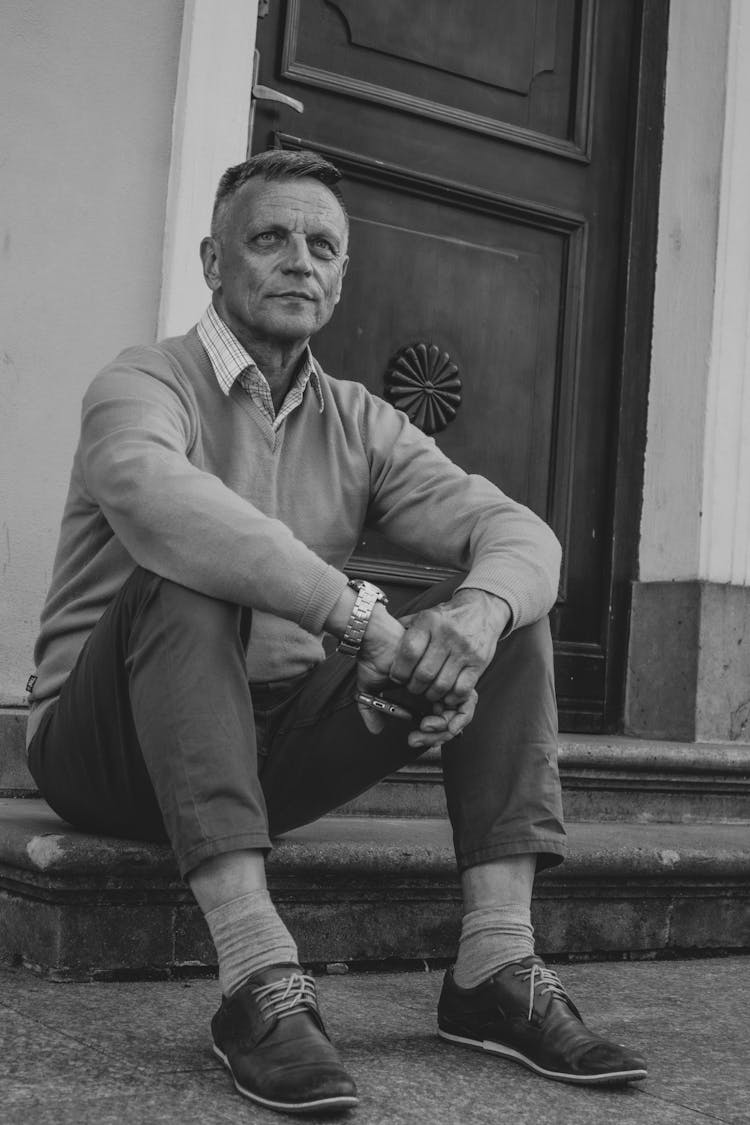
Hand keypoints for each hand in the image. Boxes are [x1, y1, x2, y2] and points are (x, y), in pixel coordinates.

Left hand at [390, 588, 510, 706]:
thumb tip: (380, 639)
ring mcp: (465, 650)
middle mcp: (448, 635)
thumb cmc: (448, 617)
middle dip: (414, 687)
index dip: (400, 671)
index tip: (397, 677)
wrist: (482, 608)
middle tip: (412, 687)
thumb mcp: (424, 615)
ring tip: (428, 691)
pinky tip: (446, 693)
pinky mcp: (479, 662)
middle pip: (424, 673)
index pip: (409, 652)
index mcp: (430, 622)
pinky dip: (451, 697)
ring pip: (442, 684)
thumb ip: (404, 628)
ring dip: (431, 694)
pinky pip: (462, 689)